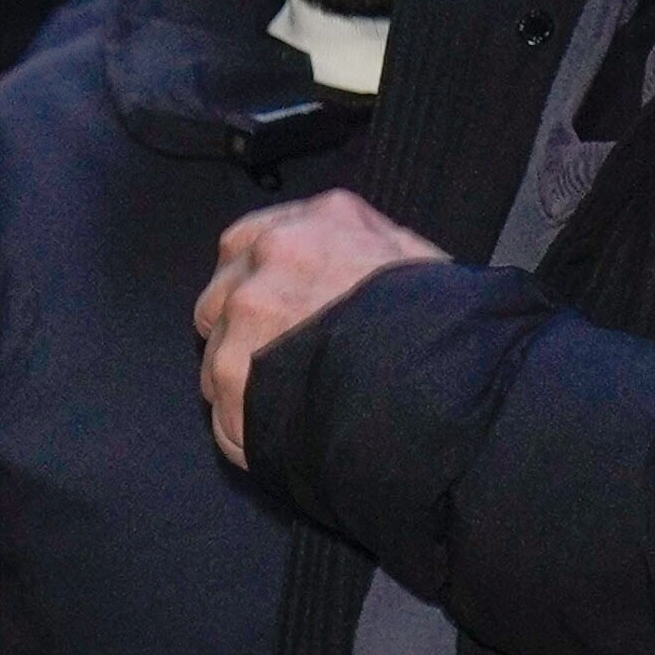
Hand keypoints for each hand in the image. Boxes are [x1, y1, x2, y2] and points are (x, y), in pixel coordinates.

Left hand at [197, 190, 441, 466]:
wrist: (438, 384)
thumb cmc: (438, 327)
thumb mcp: (413, 258)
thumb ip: (358, 249)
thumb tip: (336, 263)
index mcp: (316, 224)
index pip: (247, 242)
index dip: (251, 281)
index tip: (263, 307)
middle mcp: (271, 259)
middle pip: (219, 299)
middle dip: (239, 333)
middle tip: (281, 363)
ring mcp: (245, 316)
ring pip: (215, 357)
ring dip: (244, 385)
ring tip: (299, 403)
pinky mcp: (231, 376)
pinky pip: (223, 409)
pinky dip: (250, 428)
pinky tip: (293, 430)